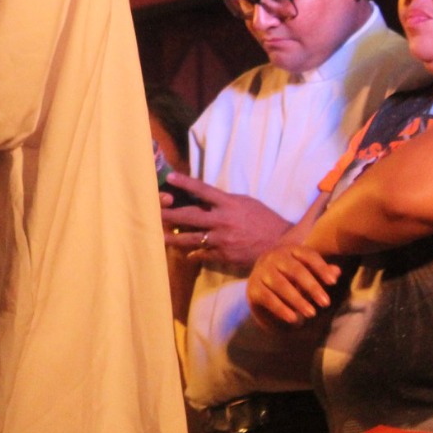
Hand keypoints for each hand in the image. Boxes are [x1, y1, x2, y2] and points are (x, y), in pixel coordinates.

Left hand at [160, 173, 289, 271]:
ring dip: (172, 238)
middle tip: (153, 212)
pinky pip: (202, 254)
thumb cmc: (263, 219)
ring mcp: (221, 240)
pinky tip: (184, 253)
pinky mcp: (223, 255)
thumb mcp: (245, 202)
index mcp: (228, 204)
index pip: (203, 190)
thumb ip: (224, 201)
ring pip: (190, 238)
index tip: (170, 178)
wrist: (280, 244)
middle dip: (169, 214)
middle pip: (189, 216)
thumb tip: (205, 198)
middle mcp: (222, 221)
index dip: (185, 183)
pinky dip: (192, 253)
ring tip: (159, 236)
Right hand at [248, 243, 340, 330]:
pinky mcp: (253, 287)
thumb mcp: (307, 274)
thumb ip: (321, 273)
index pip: (308, 255)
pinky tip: (294, 319)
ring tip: (312, 313)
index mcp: (290, 250)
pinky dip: (281, 309)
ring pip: (281, 285)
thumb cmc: (291, 278)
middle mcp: (274, 257)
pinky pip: (268, 298)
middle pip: (295, 270)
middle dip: (312, 286)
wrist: (260, 288)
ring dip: (297, 300)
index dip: (321, 268)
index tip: (333, 282)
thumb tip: (337, 271)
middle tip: (326, 303)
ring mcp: (261, 271)